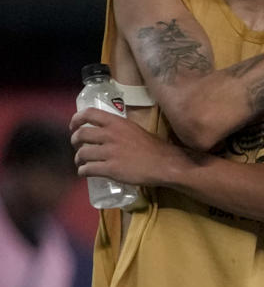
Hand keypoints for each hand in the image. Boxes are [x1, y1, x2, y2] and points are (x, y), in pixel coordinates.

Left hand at [70, 108, 188, 185]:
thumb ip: (119, 130)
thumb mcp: (135, 130)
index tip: (74, 126)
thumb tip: (105, 133)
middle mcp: (111, 135)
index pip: (88, 113)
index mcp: (117, 123)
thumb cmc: (154, 147)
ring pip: (82, 154)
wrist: (165, 164)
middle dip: (74, 142)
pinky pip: (87, 170)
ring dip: (78, 159)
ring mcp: (110, 152)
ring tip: (82, 163)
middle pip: (81, 134)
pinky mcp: (111, 169)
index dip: (76, 119)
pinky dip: (83, 171)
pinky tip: (86, 173)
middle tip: (78, 147)